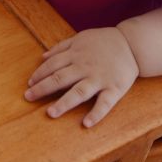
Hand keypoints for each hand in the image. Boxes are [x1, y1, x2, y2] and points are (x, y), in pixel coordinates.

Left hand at [25, 27, 139, 127]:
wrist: (132, 44)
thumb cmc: (103, 41)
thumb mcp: (80, 38)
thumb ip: (61, 47)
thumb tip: (42, 56)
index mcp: (76, 54)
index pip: (52, 65)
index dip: (39, 75)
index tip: (29, 84)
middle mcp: (85, 67)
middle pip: (60, 78)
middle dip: (42, 88)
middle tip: (28, 97)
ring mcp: (99, 78)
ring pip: (79, 92)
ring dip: (64, 103)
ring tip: (50, 113)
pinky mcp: (114, 88)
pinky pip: (105, 103)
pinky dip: (96, 114)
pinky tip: (86, 123)